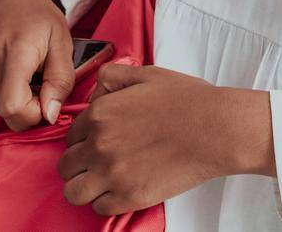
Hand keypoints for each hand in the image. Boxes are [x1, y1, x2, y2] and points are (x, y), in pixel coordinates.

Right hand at [0, 0, 75, 131]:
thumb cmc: (39, 18)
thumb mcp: (63, 43)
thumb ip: (61, 81)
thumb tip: (49, 115)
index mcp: (15, 51)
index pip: (13, 107)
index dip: (33, 114)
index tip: (44, 98)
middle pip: (5, 112)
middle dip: (26, 107)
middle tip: (34, 81)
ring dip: (9, 99)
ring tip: (18, 73)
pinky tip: (1, 72)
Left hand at [58, 63, 273, 215]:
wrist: (216, 128)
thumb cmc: (186, 100)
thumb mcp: (144, 74)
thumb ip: (112, 78)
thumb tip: (95, 94)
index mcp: (99, 114)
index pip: (70, 135)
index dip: (83, 140)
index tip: (97, 143)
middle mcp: (99, 144)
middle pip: (65, 165)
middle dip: (79, 164)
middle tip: (98, 163)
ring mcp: (112, 173)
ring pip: (73, 192)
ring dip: (85, 187)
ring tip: (103, 182)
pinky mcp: (130, 197)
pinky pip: (98, 208)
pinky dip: (106, 202)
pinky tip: (121, 191)